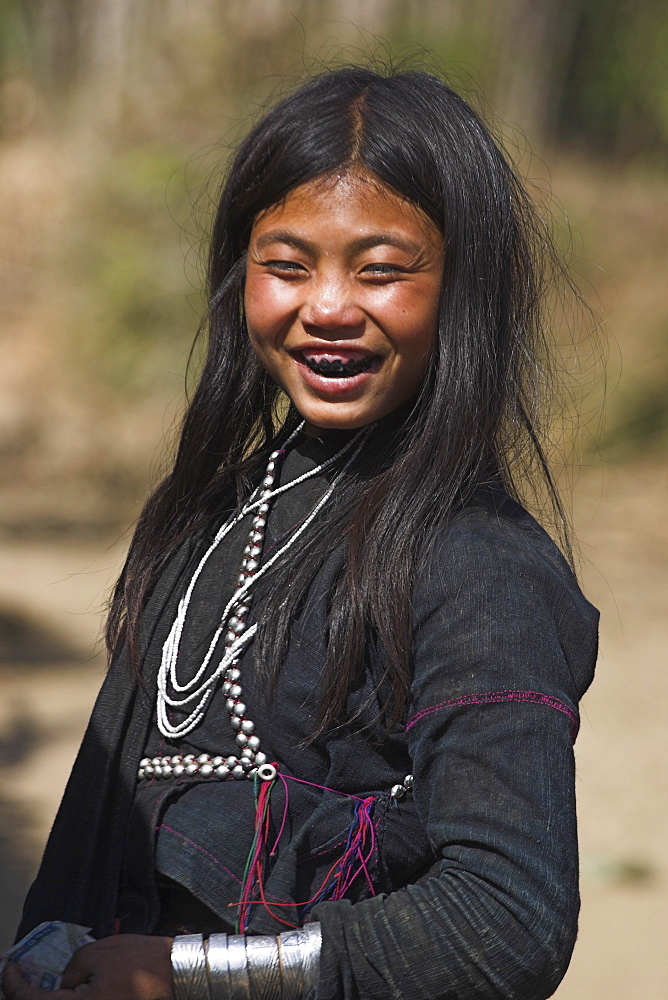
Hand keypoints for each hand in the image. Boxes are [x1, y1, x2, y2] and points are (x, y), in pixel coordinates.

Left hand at [2, 935, 174, 999]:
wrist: (178, 975)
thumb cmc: (140, 961)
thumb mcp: (98, 953)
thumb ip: (71, 970)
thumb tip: (62, 987)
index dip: (13, 984)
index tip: (9, 967)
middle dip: (25, 995)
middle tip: (17, 977)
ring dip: (48, 998)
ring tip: (40, 984)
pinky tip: (64, 989)